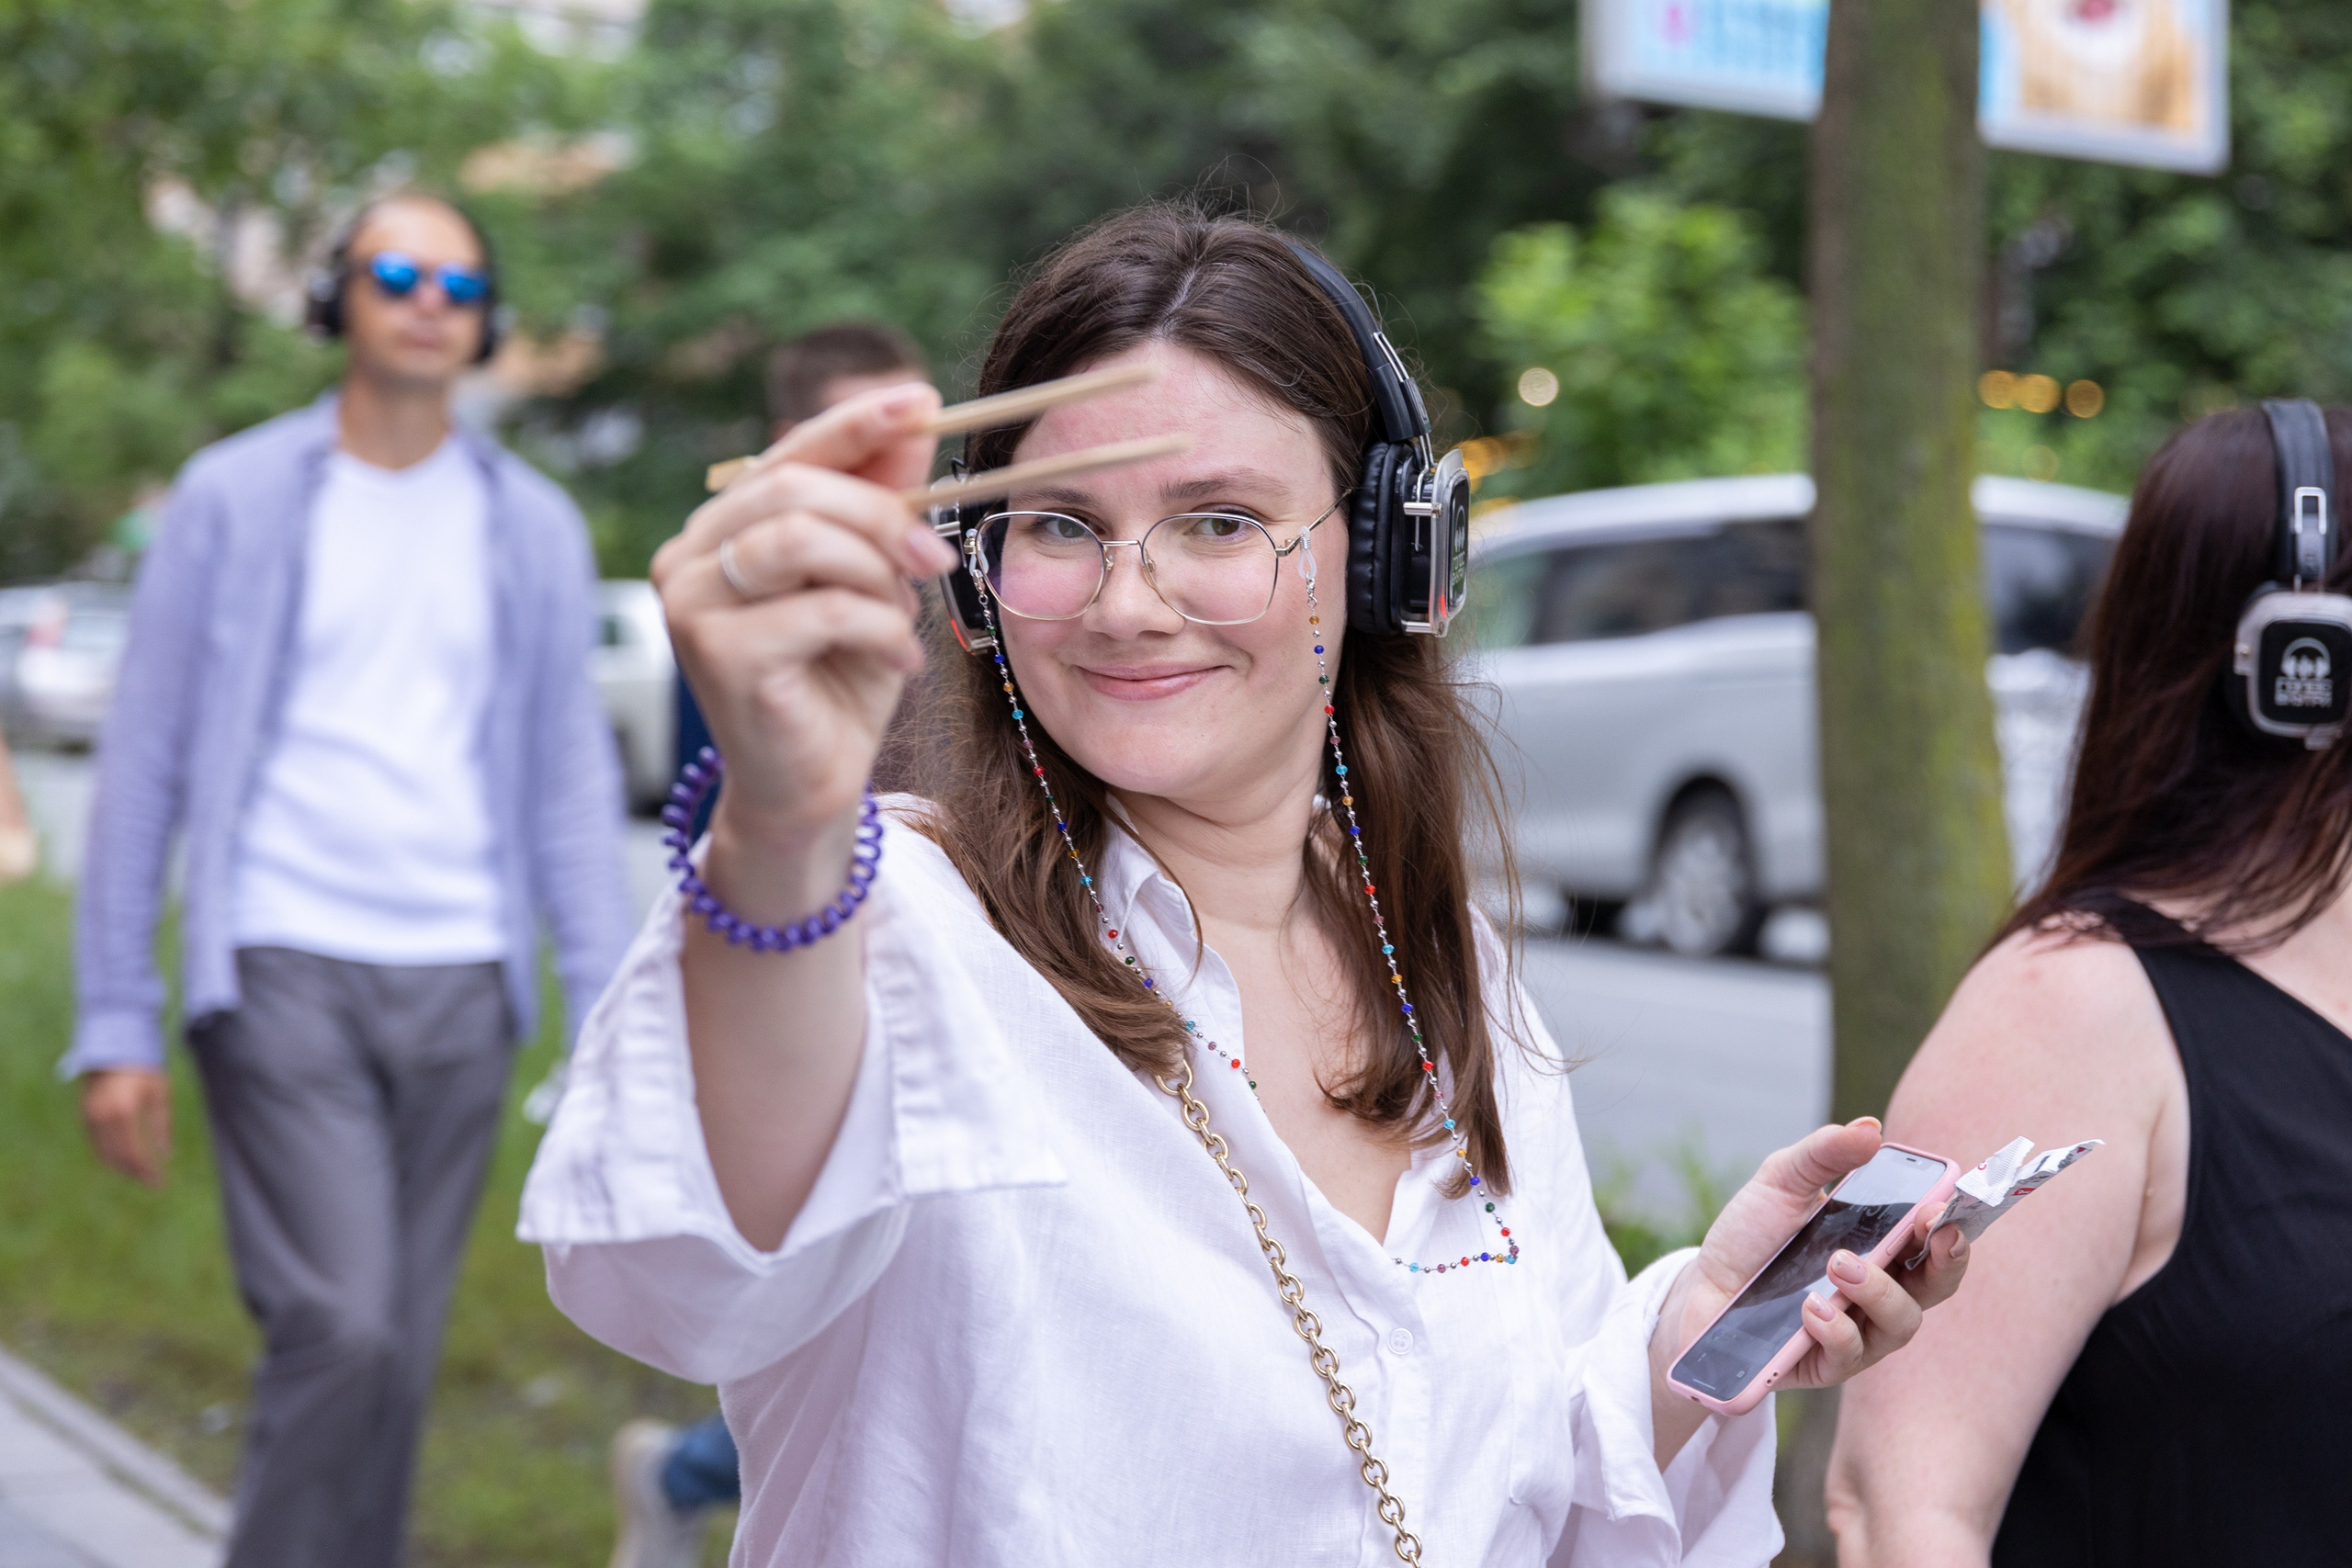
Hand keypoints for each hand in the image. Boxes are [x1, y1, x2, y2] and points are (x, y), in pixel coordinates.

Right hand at [80, 1068, 170, 1186]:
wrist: (115, 1045)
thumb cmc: (145, 1068)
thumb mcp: (160, 1094)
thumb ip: (162, 1126)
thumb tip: (167, 1156)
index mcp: (125, 1111)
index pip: (133, 1153)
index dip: (145, 1171)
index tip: (158, 1183)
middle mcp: (103, 1116)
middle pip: (117, 1157)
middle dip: (134, 1172)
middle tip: (151, 1182)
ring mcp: (90, 1115)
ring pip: (103, 1153)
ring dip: (120, 1166)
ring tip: (139, 1173)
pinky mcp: (84, 1113)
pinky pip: (95, 1142)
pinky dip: (107, 1154)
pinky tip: (122, 1159)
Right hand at [651, 381, 954, 862]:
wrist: (811, 788)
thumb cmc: (839, 681)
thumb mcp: (874, 581)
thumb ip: (882, 503)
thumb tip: (916, 417)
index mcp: (723, 528)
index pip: (789, 452)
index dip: (856, 422)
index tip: (923, 399)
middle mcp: (689, 555)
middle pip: (796, 489)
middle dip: (883, 514)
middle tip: (937, 555)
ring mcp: (690, 602)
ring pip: (801, 539)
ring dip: (876, 573)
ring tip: (905, 618)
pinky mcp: (715, 652)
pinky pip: (820, 608)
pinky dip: (878, 628)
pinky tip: (896, 661)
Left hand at [1651, 1118, 1969, 1453]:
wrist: (1700, 1286)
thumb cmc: (1752, 1234)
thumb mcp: (1781, 1181)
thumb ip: (1824, 1154)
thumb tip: (1870, 1129)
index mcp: (1882, 1245)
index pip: (1936, 1240)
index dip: (1953, 1226)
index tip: (1944, 1208)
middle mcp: (1881, 1290)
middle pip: (1938, 1286)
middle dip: (1946, 1262)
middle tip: (1930, 1232)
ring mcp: (1859, 1330)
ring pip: (1901, 1322)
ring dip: (1879, 1291)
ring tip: (1839, 1266)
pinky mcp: (1825, 1364)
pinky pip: (1849, 1353)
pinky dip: (1836, 1328)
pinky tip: (1810, 1308)